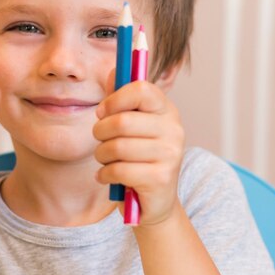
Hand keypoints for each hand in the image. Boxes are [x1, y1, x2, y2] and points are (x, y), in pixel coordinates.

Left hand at [93, 76, 184, 226]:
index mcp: (166, 111)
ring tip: (106, 160)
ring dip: (101, 155)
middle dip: (100, 132)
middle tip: (100, 141)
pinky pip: (118, 170)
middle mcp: (174, 130)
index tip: (102, 112)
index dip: (115, 99)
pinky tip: (107, 177)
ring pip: (117, 147)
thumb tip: (113, 72)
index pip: (142, 89)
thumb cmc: (137, 159)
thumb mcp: (130, 127)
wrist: (154, 202)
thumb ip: (120, 99)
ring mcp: (170, 155)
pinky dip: (104, 175)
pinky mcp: (160, 178)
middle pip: (122, 121)